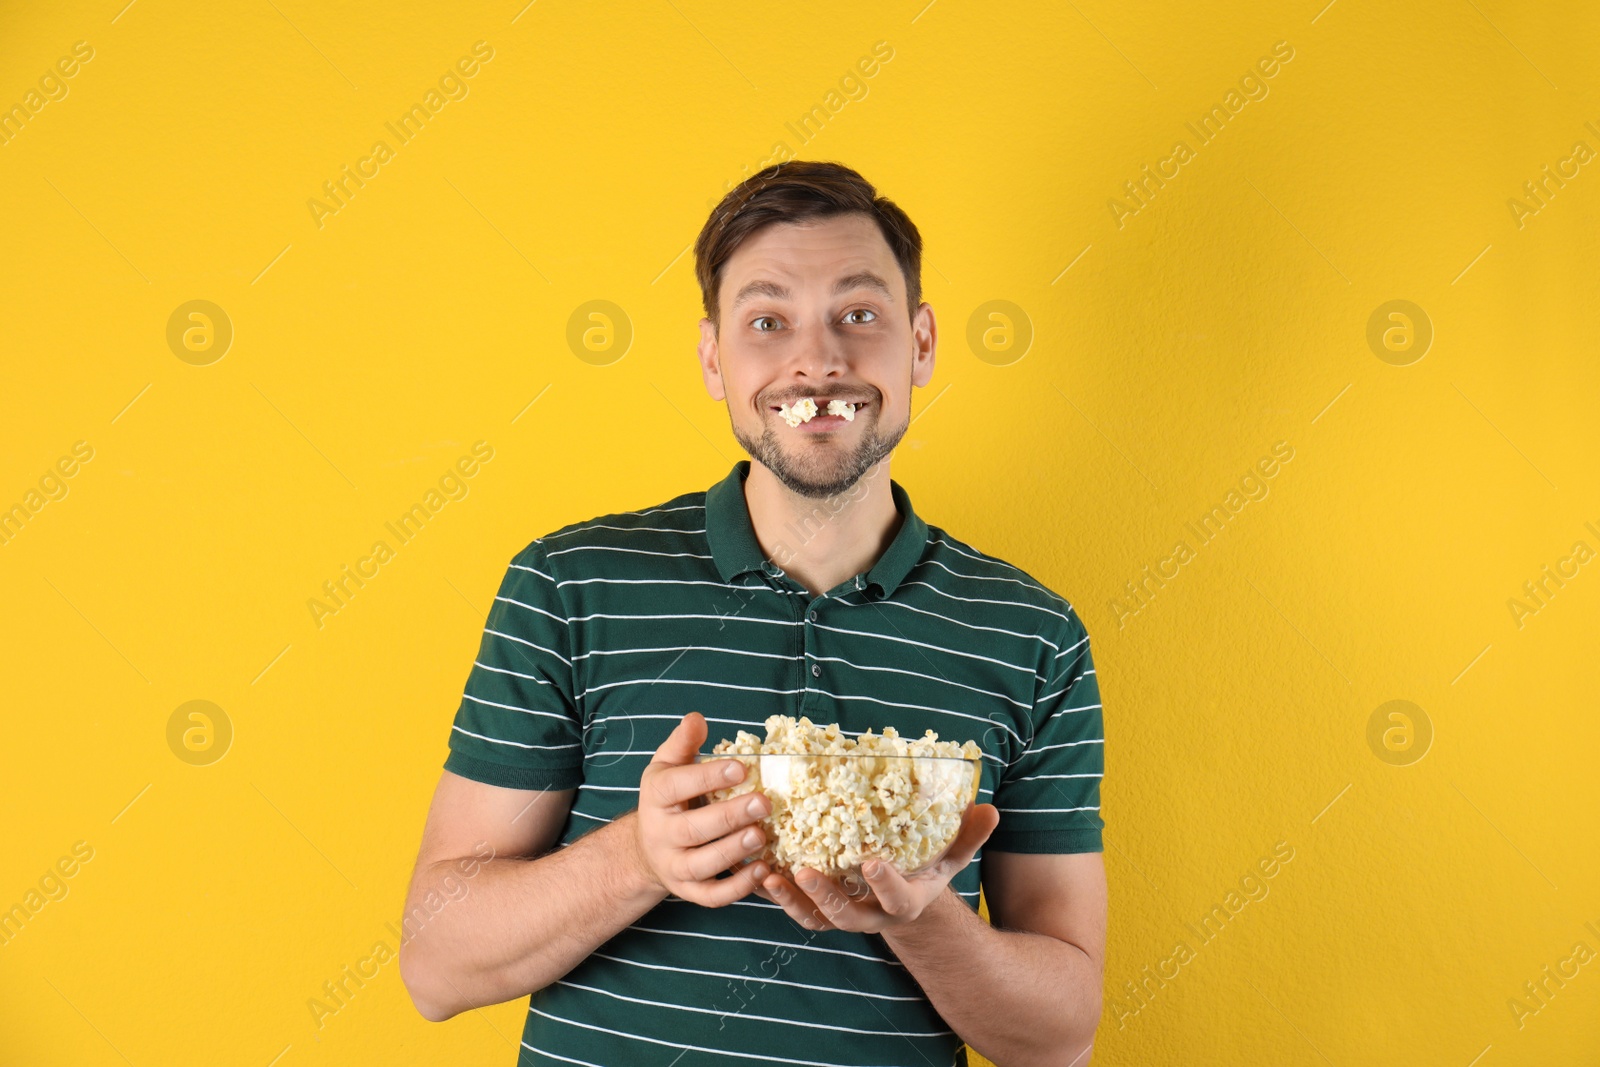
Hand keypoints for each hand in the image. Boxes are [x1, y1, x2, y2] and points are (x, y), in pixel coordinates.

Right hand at [632, 711, 772, 906]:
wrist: (647, 848)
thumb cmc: (669, 799)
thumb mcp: (668, 766)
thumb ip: (683, 742)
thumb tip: (697, 718)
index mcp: (656, 797)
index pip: (677, 786)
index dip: (708, 777)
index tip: (742, 767)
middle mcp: (662, 834)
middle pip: (693, 829)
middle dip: (729, 817)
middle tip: (764, 803)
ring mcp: (674, 866)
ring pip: (702, 864)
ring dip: (733, 851)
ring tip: (762, 836)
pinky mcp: (690, 891)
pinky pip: (712, 896)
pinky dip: (737, 888)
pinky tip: (762, 871)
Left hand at [754, 803, 999, 933]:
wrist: (904, 899)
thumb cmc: (926, 867)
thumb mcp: (951, 853)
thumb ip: (969, 834)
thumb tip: (990, 809)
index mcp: (906, 901)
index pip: (897, 898)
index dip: (885, 883)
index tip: (871, 862)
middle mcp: (873, 916)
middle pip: (846, 916)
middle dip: (824, 896)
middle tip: (802, 871)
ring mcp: (844, 917)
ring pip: (814, 919)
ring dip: (789, 901)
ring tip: (768, 876)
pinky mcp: (820, 912)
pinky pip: (796, 911)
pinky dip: (776, 896)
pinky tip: (757, 873)